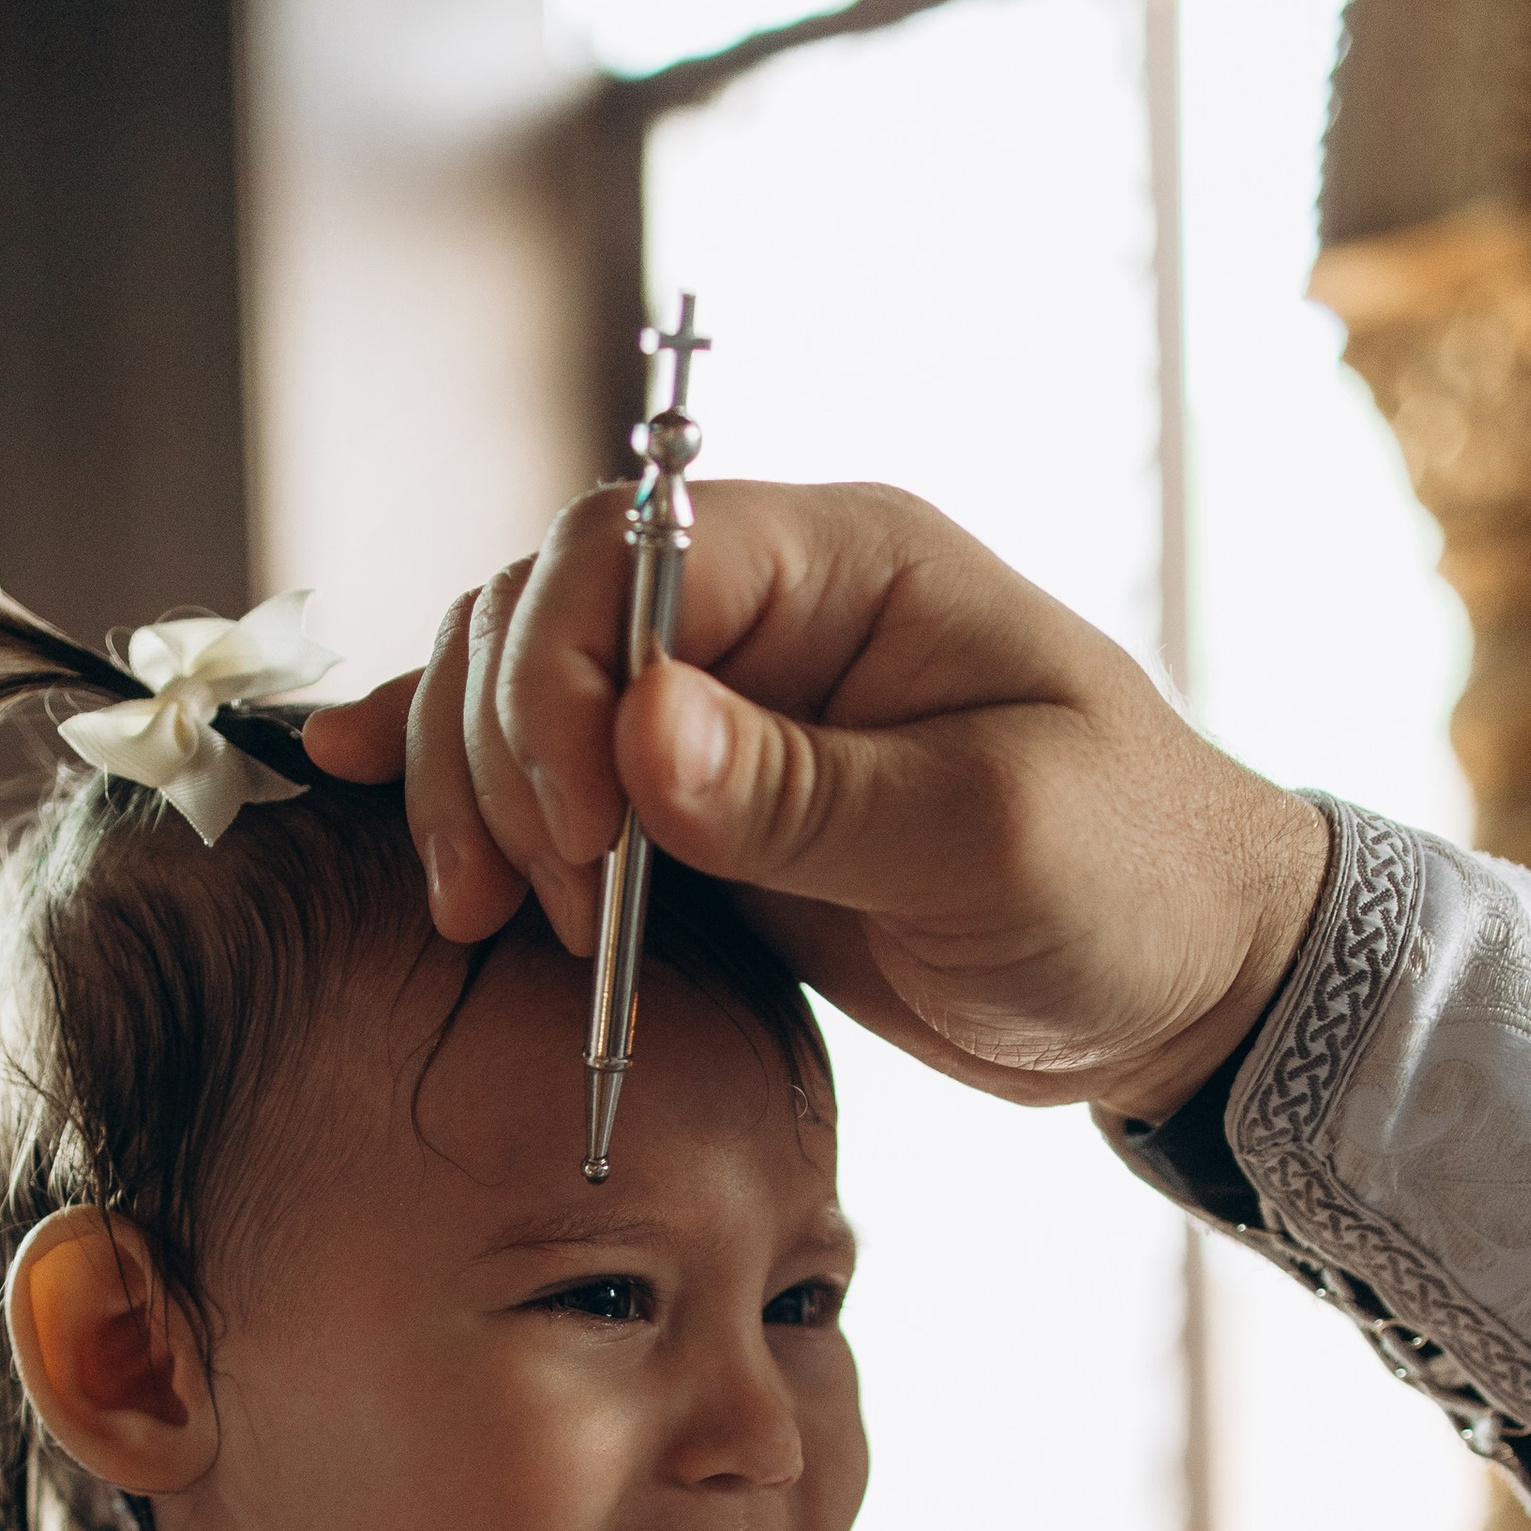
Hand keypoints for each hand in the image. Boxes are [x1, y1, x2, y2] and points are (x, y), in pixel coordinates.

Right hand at [303, 480, 1329, 1122]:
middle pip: (542, 617)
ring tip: (495, 922)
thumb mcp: (989, 843)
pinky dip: (457, 786)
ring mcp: (723, 708)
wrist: (1185, 977)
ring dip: (471, 795)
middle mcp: (766, 612)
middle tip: (544, 910)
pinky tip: (345, 786)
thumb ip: (810, 794)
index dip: (561, 683)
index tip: (581, 835)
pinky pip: (547, 770)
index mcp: (847, 566)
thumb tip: (640, 736)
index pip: (629, 553)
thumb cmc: (1130, 884)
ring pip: (519, 693)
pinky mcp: (700, 807)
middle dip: (501, 757)